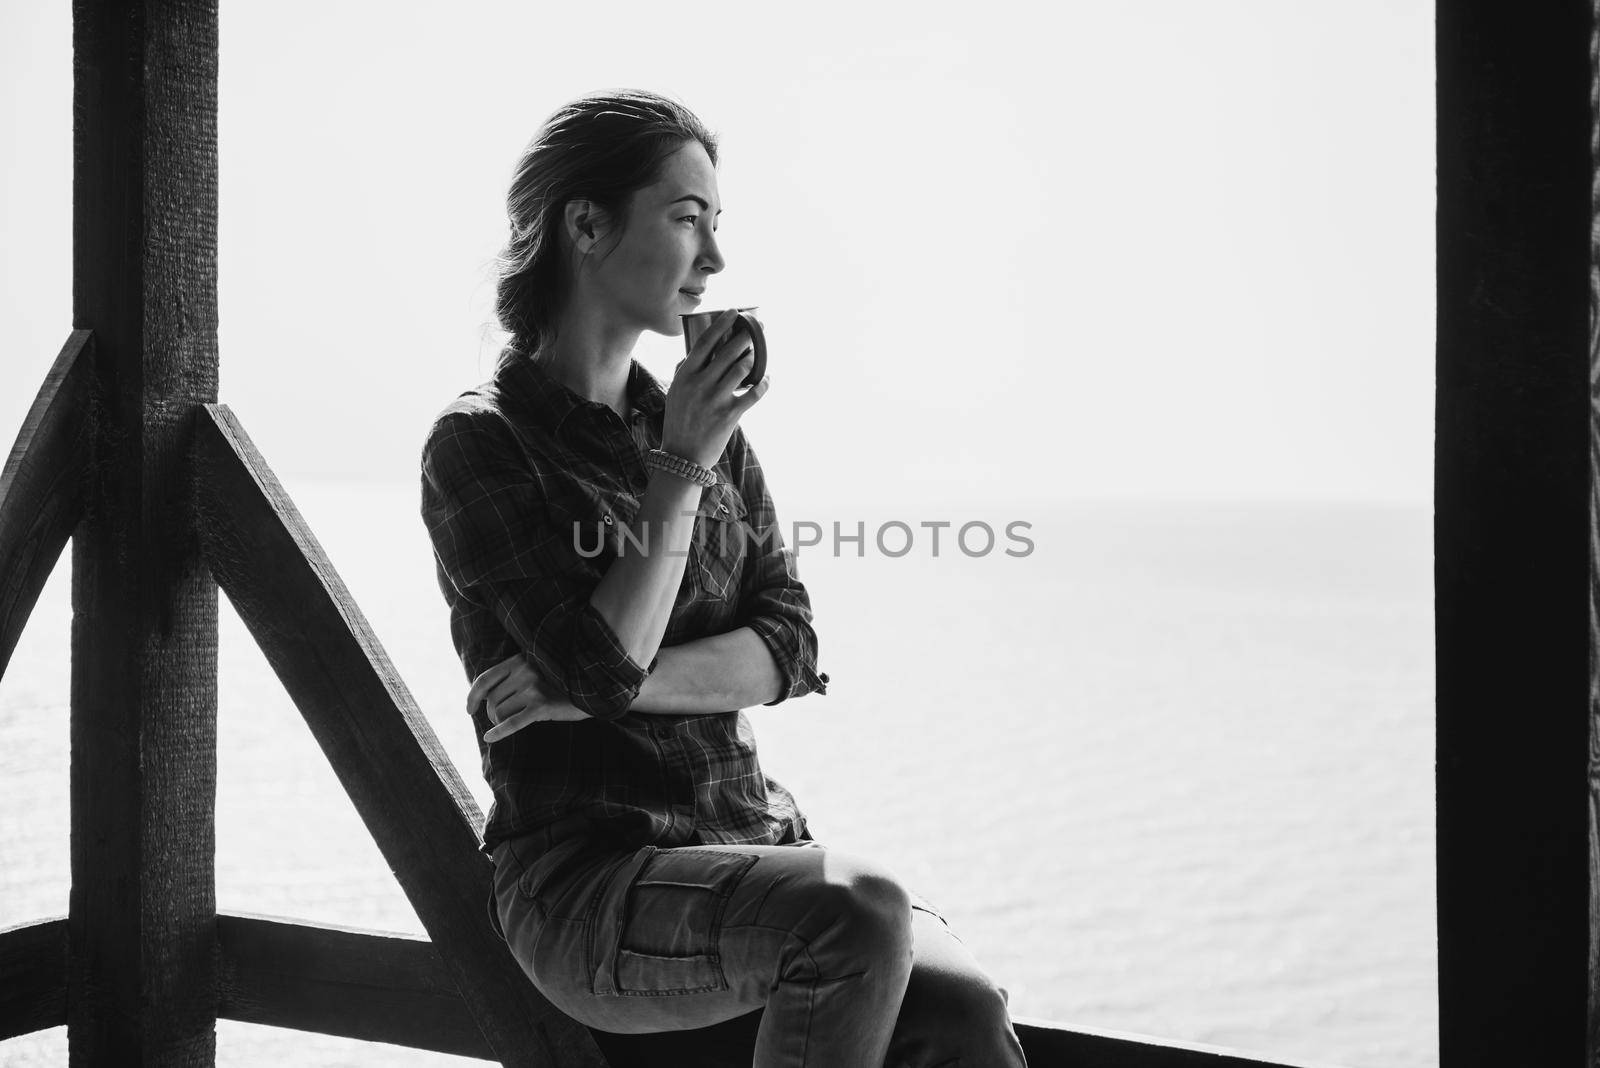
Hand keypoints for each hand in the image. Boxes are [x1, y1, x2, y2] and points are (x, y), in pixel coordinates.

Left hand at [467, 653, 588, 742]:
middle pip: (492, 699)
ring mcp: (533, 688)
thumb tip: (486, 695)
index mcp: (519, 660)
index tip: (469, 708)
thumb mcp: (538, 669)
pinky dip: (498, 732)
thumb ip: (515, 675)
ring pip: (499, 712)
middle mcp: (524, 671)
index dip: (473, 696)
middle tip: (501, 720)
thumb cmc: (562, 681)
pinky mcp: (542, 706)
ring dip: (499, 722)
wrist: (593, 687)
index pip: (485, 678)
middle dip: (492, 713)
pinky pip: (512, 723)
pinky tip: (490, 737)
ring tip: (511, 723)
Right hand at [662, 308, 771, 468]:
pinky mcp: (730, 415)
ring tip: (759, 353)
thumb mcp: (674, 393)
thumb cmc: (678, 422)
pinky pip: (753, 393)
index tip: (734, 312)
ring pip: (743, 368)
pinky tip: (767, 379)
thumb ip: (683, 372)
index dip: (721, 324)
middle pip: (728, 351)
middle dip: (747, 334)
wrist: (683, 456)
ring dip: (754, 358)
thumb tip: (692, 353)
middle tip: (759, 326)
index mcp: (685, 375)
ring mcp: (715, 399)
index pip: (705, 341)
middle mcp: (700, 384)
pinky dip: (763, 383)